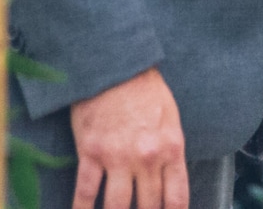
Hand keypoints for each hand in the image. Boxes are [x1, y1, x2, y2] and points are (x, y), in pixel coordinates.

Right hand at [70, 67, 186, 208]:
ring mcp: (118, 158)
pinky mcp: (91, 153)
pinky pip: (86, 192)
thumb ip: (170, 151)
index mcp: (170, 149)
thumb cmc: (145, 90)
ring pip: (118, 206)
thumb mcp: (171, 119)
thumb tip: (167, 180)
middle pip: (148, 205)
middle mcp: (147, 158)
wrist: (117, 67)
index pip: (176, 197)